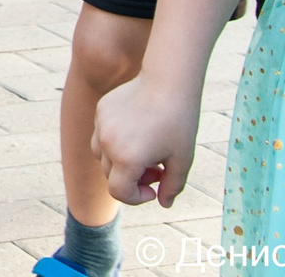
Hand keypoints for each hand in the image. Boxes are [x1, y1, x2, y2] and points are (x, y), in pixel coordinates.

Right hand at [93, 76, 197, 207]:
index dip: (137, 198)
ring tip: (145, 152)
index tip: (155, 189)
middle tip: (157, 169)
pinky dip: (116, 141)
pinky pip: (101, 134)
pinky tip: (138, 131)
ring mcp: (101, 125)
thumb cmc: (179, 122)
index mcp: (127, 158)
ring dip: (119, 162)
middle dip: (132, 179)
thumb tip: (163, 202)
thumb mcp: (183, 160)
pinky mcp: (101, 110)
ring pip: (101, 155)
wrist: (168, 82)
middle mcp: (108, 143)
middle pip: (111, 175)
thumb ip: (173, 187)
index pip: (119, 192)